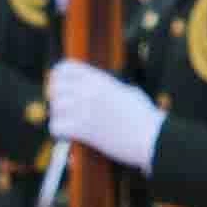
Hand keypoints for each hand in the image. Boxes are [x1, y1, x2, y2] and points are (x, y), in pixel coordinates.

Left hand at [47, 60, 163, 170]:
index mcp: (99, 80)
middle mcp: (89, 91)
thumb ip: (114, 88)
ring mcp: (85, 109)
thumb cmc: (146, 118)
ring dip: (59, 118)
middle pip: (55, 88)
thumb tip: (111, 89)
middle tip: (64, 112)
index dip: (57, 78)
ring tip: (68, 126)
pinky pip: (56, 127)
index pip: (64, 68)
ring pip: (54, 108)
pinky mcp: (83, 128)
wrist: (152, 138)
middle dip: (57, 100)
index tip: (62, 90)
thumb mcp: (130, 93)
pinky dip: (60, 133)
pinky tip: (68, 136)